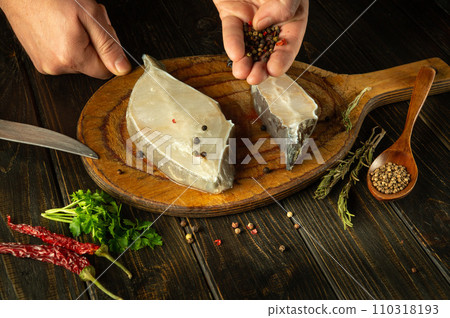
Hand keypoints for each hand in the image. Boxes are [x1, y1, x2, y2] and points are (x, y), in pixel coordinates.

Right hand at [0, 0, 130, 78]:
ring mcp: (46, 65)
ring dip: (81, 43)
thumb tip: (122, 69)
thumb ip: (108, 45)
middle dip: (94, 45)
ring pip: (78, 61)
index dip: (109, 52)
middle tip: (84, 22)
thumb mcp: (90, 15)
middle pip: (92, 65)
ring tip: (69, 22)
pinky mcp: (39, 61)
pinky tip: (60, 28)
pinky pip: (64, 58)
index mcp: (71, 57)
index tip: (102, 34)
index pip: (106, 72)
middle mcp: (57, 67)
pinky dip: (67, 45)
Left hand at [213, 0, 307, 84]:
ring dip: (246, 62)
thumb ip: (282, 5)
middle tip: (255, 78)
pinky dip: (232, 43)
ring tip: (242, 73)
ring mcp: (251, 18)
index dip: (283, 59)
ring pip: (250, 46)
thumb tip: (263, 24)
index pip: (290, 43)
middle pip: (268, 50)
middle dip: (262, 67)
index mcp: (292, 16)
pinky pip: (232, 32)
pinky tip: (235, 54)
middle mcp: (272, 20)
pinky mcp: (232, 13)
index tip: (275, 70)